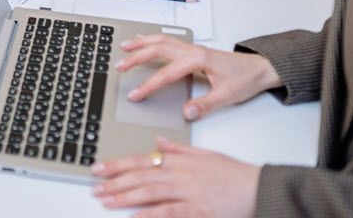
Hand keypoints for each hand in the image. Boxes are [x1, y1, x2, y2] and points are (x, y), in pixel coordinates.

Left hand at [92, 137, 260, 216]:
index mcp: (178, 160)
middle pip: (139, 176)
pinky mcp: (196, 209)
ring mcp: (186, 192)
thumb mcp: (204, 154)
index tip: (99, 167)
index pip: (141, 160)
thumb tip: (158, 142)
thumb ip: (178, 149)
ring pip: (148, 192)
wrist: (257, 187)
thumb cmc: (233, 173)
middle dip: (114, 181)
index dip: (117, 164)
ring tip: (105, 200)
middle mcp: (178, 174)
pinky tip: (134, 217)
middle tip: (94, 186)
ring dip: (124, 196)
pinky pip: (168, 212)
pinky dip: (149, 214)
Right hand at [116, 34, 280, 120]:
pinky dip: (152, 39)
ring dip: (141, 43)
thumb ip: (205, 104)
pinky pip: (168, 41)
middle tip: (120, 66)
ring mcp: (192, 48)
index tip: (135, 94)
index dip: (149, 85)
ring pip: (161, 41)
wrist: (260, 68)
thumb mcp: (227, 96)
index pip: (166, 73)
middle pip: (158, 50)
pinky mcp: (193, 49)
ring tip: (124, 47)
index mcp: (197, 60)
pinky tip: (144, 40)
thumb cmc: (245, 80)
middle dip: (136, 58)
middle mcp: (192, 51)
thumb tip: (186, 112)